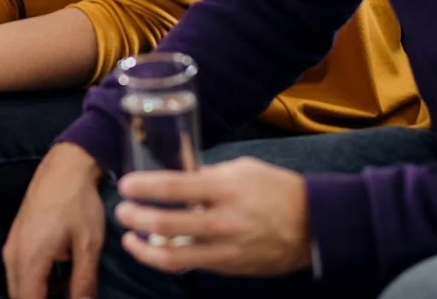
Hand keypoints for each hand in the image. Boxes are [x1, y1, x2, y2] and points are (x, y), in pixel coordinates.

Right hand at [3, 142, 105, 298]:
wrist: (65, 167)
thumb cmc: (77, 202)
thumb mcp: (88, 245)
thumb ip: (84, 283)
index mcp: (29, 260)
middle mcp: (13, 256)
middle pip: (20, 298)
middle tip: (70, 297)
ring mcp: (12, 248)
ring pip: (19, 288)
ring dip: (40, 296)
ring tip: (69, 294)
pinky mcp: (16, 241)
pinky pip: (21, 274)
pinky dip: (37, 284)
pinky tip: (61, 282)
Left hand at [114, 158, 312, 276]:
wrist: (314, 225)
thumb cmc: (275, 189)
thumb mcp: (241, 169)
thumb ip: (207, 173)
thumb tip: (175, 170)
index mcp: (225, 189)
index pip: (173, 187)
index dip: (143, 187)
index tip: (125, 185)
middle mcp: (223, 221)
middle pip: (165, 224)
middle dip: (135, 218)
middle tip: (122, 211)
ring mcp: (226, 248)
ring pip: (173, 257)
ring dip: (143, 249)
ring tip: (128, 238)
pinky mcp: (229, 267)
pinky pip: (191, 266)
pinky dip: (168, 259)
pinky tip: (155, 251)